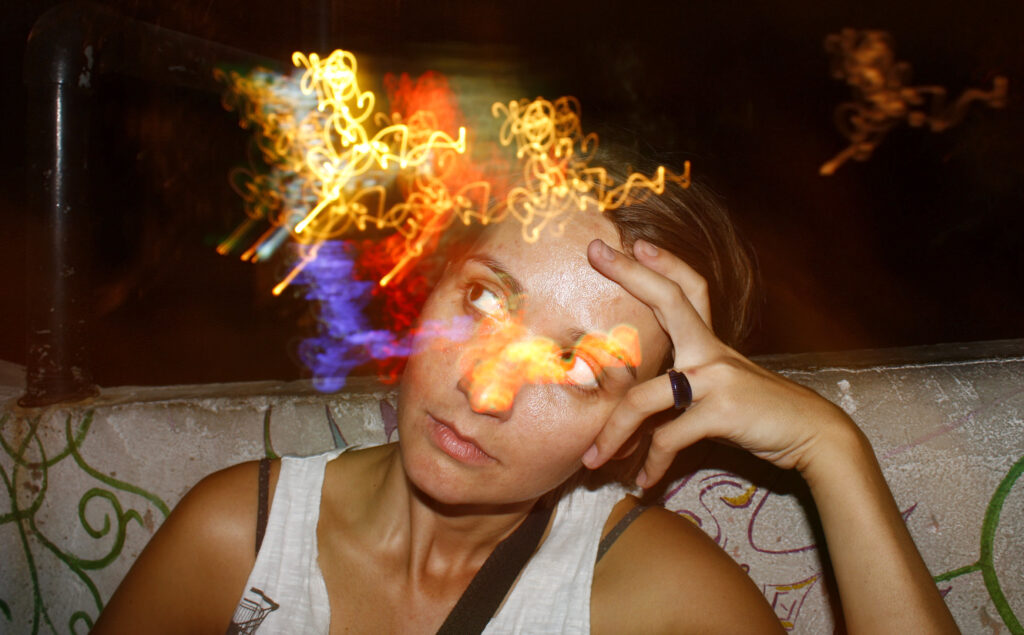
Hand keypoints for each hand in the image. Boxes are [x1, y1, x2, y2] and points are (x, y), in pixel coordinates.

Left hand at [582, 238, 857, 487]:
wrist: (814, 435)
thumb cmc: (764, 414)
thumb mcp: (727, 387)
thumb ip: (692, 384)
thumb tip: (654, 400)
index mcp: (712, 343)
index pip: (688, 289)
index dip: (663, 262)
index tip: (634, 241)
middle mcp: (711, 351)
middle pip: (668, 300)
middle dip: (629, 272)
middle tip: (594, 250)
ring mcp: (716, 378)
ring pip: (644, 399)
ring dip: (613, 433)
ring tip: (593, 460)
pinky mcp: (721, 411)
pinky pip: (669, 438)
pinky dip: (652, 464)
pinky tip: (644, 482)